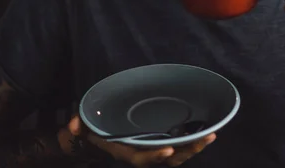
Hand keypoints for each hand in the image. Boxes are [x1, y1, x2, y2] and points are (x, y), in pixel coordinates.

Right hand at [67, 115, 215, 166]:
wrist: (97, 141)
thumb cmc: (92, 132)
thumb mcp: (83, 128)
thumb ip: (78, 125)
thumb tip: (72, 125)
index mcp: (126, 152)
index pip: (142, 158)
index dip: (156, 155)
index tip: (170, 148)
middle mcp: (142, 155)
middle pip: (168, 159)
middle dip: (187, 151)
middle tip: (206, 138)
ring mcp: (152, 151)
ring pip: (177, 156)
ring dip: (194, 148)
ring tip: (212, 134)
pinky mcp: (158, 145)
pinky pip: (177, 148)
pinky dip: (191, 143)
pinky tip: (206, 132)